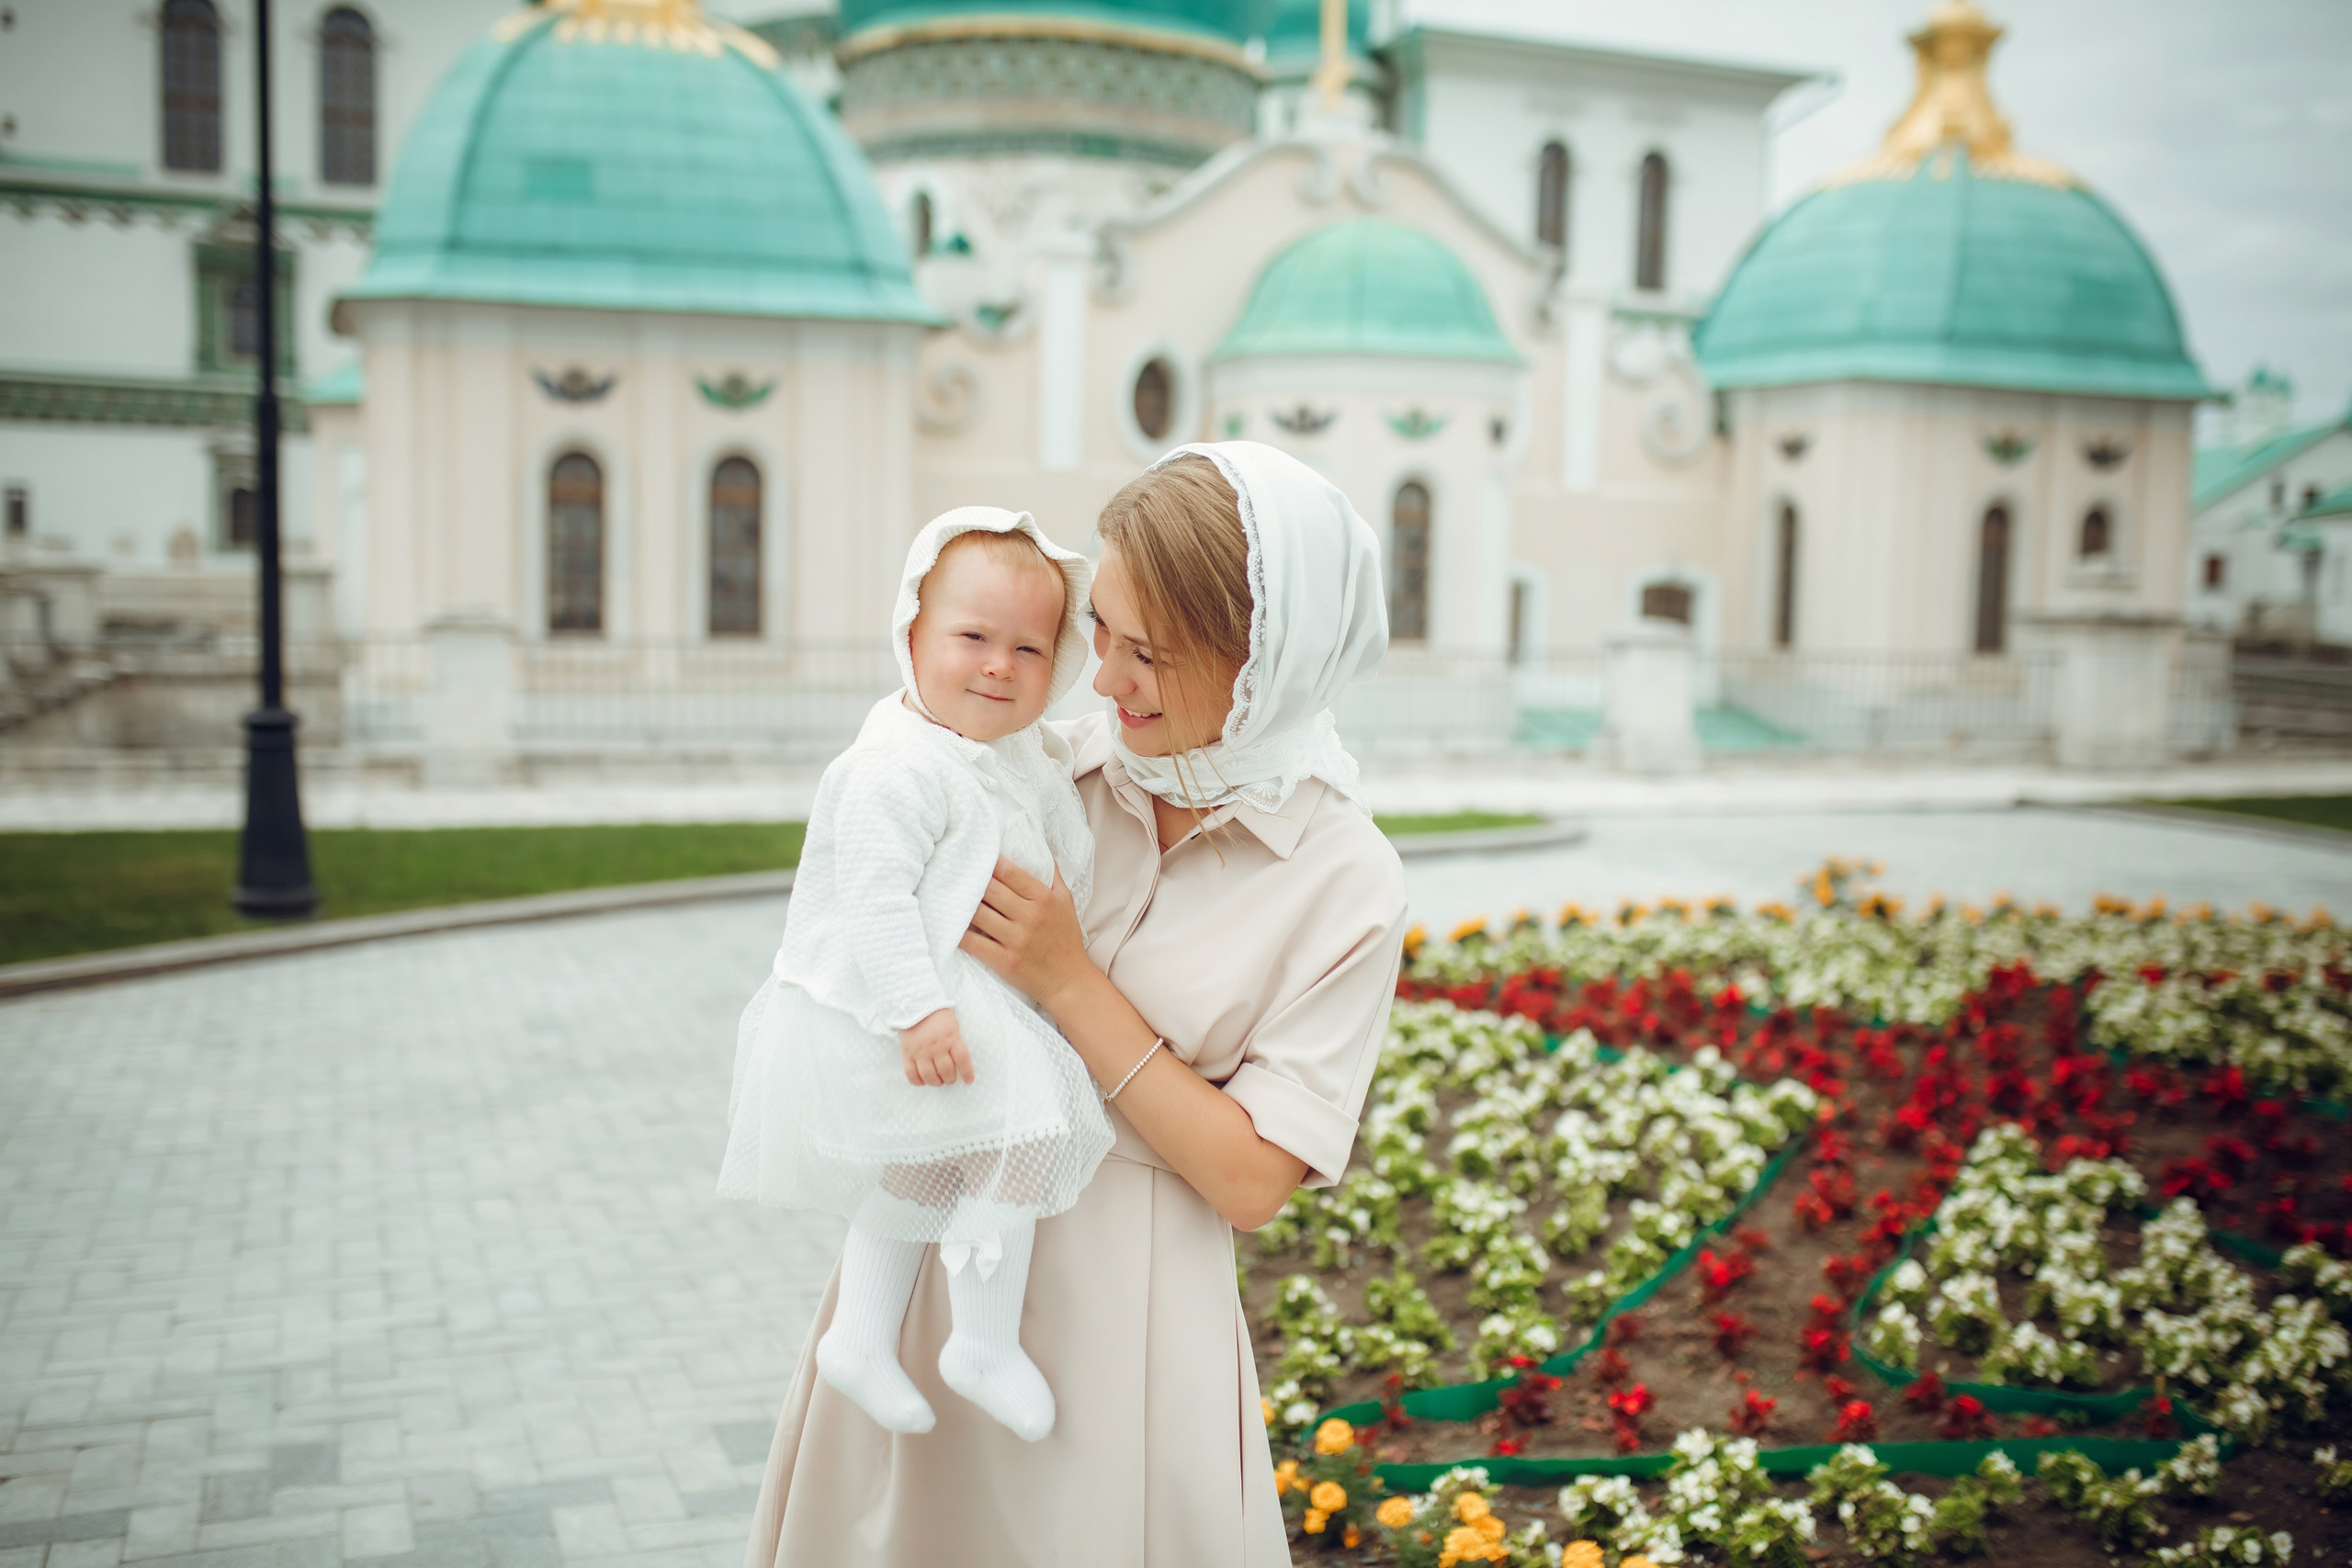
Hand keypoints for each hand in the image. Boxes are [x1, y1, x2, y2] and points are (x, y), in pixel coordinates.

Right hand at [898, 1008, 972, 1086]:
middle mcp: (936, 1047)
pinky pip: (911, 1073)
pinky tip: (923, 1081)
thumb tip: (958, 1061)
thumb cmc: (937, 1014)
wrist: (914, 1004)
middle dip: (950, 1079)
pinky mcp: (907, 1053)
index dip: (967, 1073)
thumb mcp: (953, 1025)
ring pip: (929, 1076)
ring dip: (936, 1082)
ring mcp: (921, 1051)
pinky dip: (918, 1081)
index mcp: (951, 1038)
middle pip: (946, 1071)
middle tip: (950, 1078)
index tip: (969, 1080)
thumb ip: (955, 1042)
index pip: (962, 1060)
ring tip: (938, 1080)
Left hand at [960, 859, 1089, 1013]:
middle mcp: (1030, 916)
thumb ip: (1053, 876)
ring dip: (960, 904)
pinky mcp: (1004, 961)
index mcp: (1044, 899)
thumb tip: (1040, 851)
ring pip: (978, 914)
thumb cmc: (1065, 939)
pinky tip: (948, 924)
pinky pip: (973, 943)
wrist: (1069, 981)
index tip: (975, 857)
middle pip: (990, 890)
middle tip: (955, 875)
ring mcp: (1016, 939)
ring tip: (947, 896)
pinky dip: (958, 933)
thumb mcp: (1066, 902)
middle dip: (971, 880)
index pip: (1010, 872)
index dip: (989, 862)